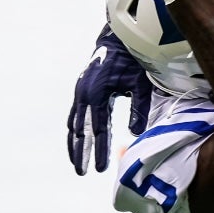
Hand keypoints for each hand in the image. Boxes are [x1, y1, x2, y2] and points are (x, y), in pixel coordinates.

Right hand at [67, 25, 153, 174]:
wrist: (117, 40)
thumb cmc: (132, 62)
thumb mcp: (140, 84)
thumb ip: (138, 108)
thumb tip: (135, 133)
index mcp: (97, 95)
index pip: (99, 130)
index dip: (99, 150)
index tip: (100, 169)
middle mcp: (83, 95)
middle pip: (80, 131)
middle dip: (81, 153)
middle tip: (82, 172)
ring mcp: (79, 92)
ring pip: (73, 124)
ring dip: (74, 144)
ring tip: (77, 163)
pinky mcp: (81, 90)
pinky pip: (74, 115)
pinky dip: (74, 130)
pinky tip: (76, 141)